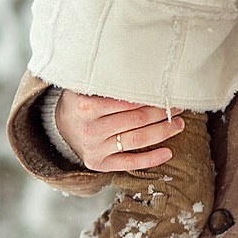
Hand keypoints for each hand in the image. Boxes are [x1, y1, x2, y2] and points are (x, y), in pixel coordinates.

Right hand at [55, 91, 179, 172]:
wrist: (58, 127)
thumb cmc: (79, 102)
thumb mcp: (85, 86)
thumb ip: (107, 81)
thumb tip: (143, 73)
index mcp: (87, 106)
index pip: (128, 101)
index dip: (151, 98)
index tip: (168, 93)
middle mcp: (91, 129)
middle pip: (137, 120)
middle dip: (162, 113)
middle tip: (179, 106)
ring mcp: (95, 148)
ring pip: (137, 140)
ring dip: (162, 132)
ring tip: (179, 125)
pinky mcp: (98, 163)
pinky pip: (129, 163)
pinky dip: (150, 160)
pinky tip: (168, 153)